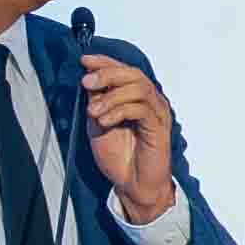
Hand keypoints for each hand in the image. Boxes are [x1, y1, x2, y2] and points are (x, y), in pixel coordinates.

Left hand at [82, 51, 176, 218]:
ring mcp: (157, 114)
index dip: (105, 62)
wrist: (132, 185)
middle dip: (107, 74)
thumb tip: (88, 78)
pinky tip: (104, 121)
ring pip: (138, 88)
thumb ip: (97, 101)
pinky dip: (119, 111)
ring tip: (93, 111)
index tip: (85, 60)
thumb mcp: (99, 122)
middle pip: (133, 74)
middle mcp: (150, 101)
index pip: (124, 70)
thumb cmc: (119, 156)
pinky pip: (140, 109)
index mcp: (136, 98)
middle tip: (86, 82)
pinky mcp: (159, 128)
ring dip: (111, 96)